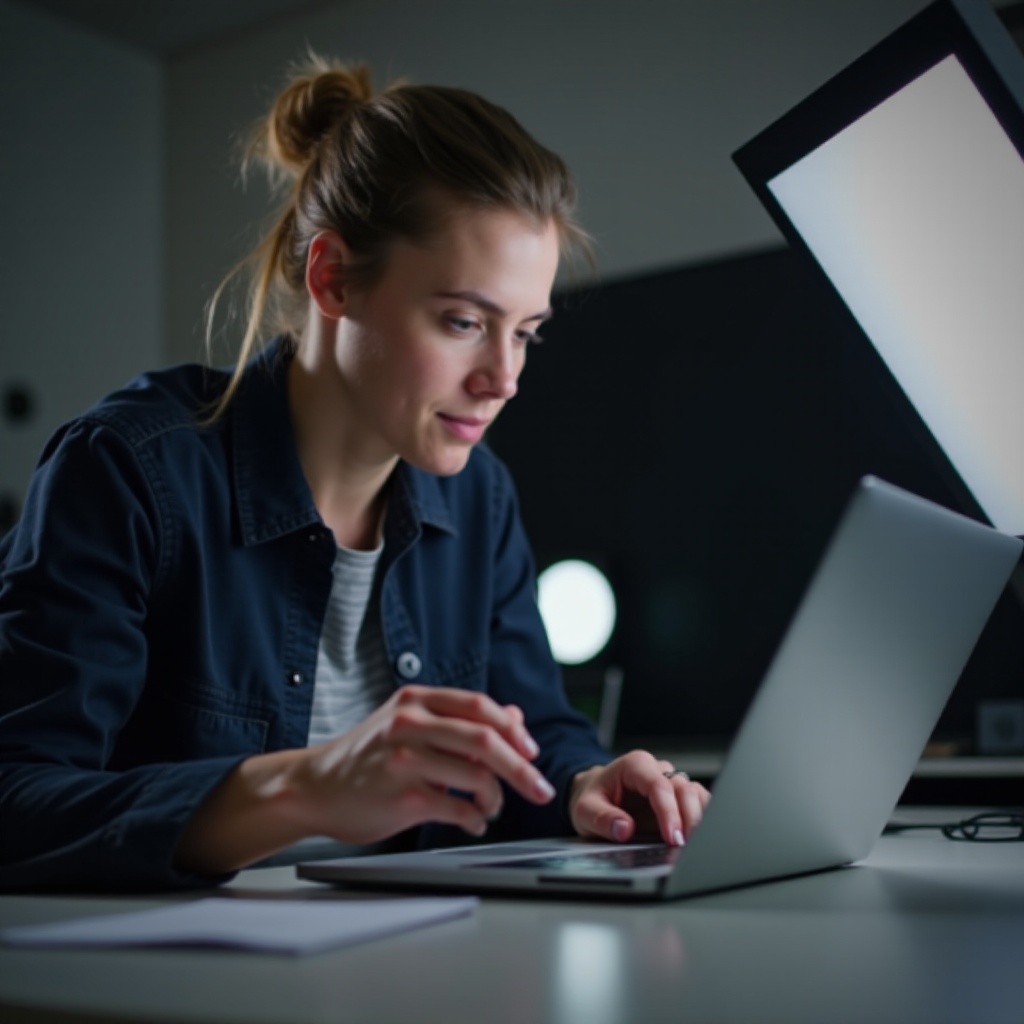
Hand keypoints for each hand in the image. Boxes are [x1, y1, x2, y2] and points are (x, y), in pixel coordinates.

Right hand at [287, 685, 555, 843]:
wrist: (313, 786)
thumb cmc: (368, 755)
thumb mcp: (410, 722)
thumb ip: (460, 718)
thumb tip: (515, 716)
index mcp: (416, 699)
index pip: (479, 706)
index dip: (513, 729)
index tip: (531, 752)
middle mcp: (410, 723)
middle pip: (485, 740)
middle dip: (521, 769)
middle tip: (540, 790)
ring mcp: (404, 760)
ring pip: (475, 777)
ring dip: (494, 798)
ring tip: (490, 807)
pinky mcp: (401, 797)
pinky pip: (457, 809)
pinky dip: (474, 819)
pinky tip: (473, 822)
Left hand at [568, 750, 710, 846]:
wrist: (592, 794)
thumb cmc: (591, 798)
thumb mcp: (584, 810)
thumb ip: (602, 818)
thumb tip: (624, 829)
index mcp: (634, 765)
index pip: (658, 785)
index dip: (668, 811)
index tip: (672, 837)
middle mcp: (656, 770)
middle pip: (683, 788)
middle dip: (689, 817)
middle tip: (686, 845)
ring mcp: (668, 782)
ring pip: (695, 793)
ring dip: (699, 817)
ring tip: (695, 843)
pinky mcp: (676, 797)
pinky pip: (698, 801)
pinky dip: (702, 818)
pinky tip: (699, 837)